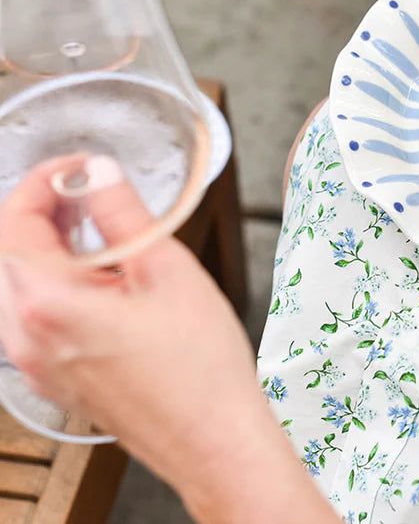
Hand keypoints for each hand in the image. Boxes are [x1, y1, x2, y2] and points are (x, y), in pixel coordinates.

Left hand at [0, 155, 338, 522]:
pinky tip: (100, 280)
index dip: (43, 181)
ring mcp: (36, 363)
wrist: (211, 438)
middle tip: (86, 191)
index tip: (75, 166)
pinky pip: (34, 319)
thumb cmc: (198, 367)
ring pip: (18, 286)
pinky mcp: (55, 379)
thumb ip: (124, 214)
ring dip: (47, 249)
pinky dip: (55, 285)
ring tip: (95, 231)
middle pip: (8, 253)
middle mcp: (27, 337)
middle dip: (42, 212)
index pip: (15, 220)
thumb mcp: (167, 270)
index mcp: (48, 303)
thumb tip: (101, 174)